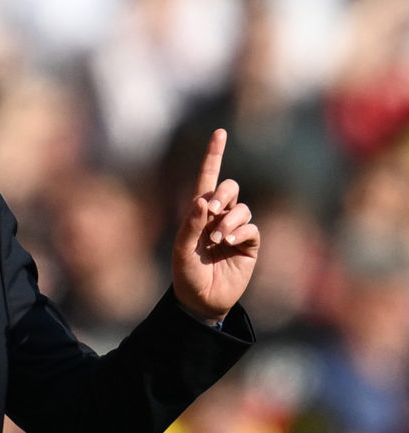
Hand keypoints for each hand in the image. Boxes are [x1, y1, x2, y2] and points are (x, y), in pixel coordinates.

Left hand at [171, 129, 259, 321]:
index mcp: (198, 212)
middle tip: (212, 210)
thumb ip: (191, 223)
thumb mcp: (181, 248)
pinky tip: (229, 243)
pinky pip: (251, 228)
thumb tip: (204, 200)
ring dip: (230, 220)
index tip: (220, 132)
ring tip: (218, 239)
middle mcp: (218, 216)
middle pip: (229, 188)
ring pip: (241, 208)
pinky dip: (240, 232)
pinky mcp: (249, 244)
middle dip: (223, 193)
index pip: (207, 178)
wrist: (201, 300)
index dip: (214, 155)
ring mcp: (235, 229)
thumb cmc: (185, 273)